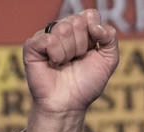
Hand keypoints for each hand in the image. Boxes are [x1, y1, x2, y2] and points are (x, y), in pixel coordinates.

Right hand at [22, 9, 118, 131]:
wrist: (69, 104)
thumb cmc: (87, 84)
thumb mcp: (108, 61)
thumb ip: (110, 38)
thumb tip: (96, 24)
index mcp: (82, 31)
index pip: (90, 15)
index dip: (95, 32)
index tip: (93, 50)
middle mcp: (64, 31)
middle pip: (78, 22)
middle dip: (82, 46)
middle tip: (77, 60)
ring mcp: (47, 37)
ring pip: (64, 29)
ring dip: (70, 52)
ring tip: (65, 64)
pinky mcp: (32, 45)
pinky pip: (48, 39)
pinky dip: (56, 54)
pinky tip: (54, 64)